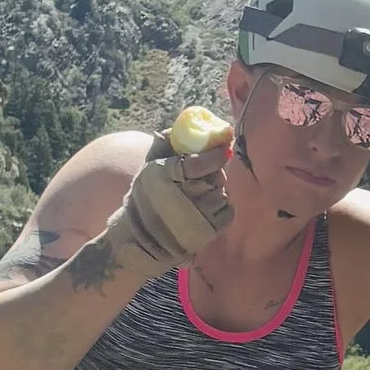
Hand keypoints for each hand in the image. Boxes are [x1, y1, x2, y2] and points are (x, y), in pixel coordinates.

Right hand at [117, 132, 234, 268]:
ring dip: (214, 191)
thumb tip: (175, 128)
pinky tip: (204, 210)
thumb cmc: (145, 200)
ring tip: (198, 197)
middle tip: (203, 177)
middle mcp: (186, 194)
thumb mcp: (147, 169)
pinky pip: (227, 209)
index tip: (224, 147)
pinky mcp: (211, 229)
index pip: (198, 161)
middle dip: (213, 172)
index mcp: (167, 174)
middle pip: (215, 175)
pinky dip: (220, 207)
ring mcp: (200, 213)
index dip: (214, 154)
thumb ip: (161, 146)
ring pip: (221, 191)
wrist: (142, 241)